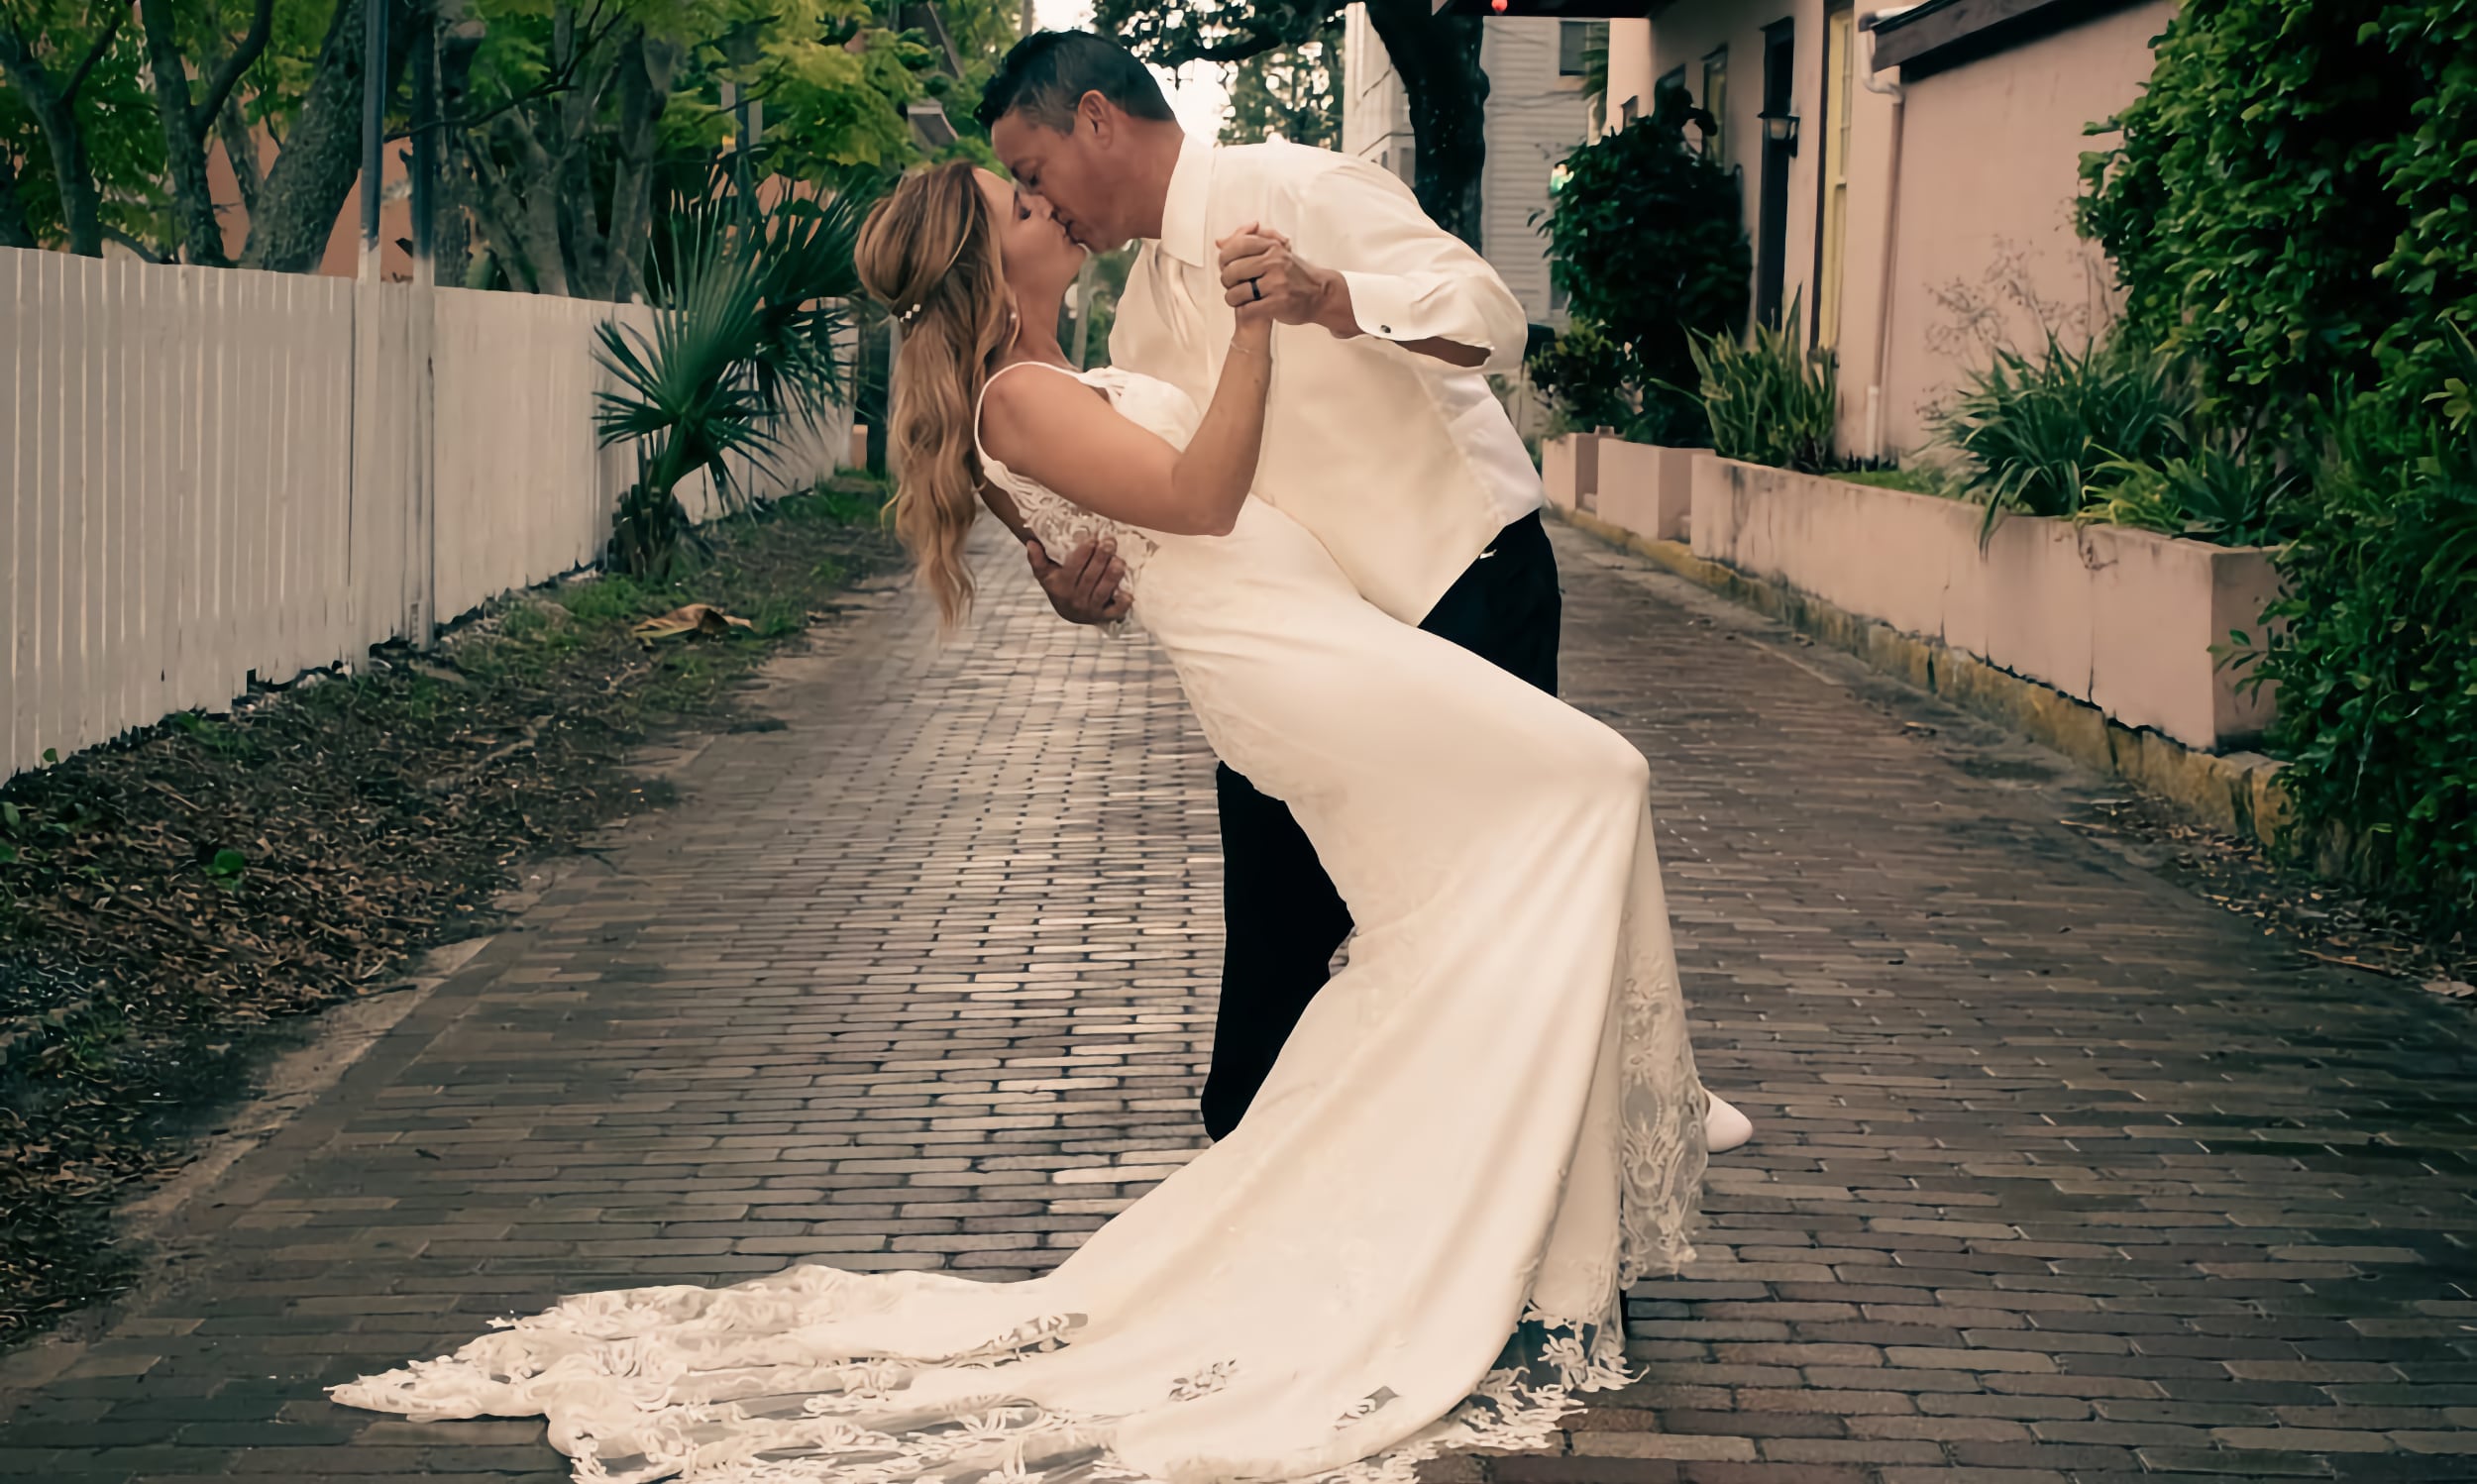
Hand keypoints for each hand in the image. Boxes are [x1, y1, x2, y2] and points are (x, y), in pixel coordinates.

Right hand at [1026, 535, 1130, 625]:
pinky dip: (1122, 605)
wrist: (1069, 613)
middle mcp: (1075, 599)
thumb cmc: (1059, 586)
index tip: (1092, 539)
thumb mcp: (1046, 574)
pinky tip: (1129, 594)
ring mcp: (1090, 609)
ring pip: (1102, 592)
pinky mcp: (1104, 617)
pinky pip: (1114, 612)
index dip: (1083, 554)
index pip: (1072, 569)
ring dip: (1112, 577)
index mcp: (1060, 587)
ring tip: (1120, 561)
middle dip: (1101, 559)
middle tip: (1110, 542)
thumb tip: (1031, 543)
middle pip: (1090, 578)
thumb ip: (1038, 559)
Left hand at [1219, 225, 1334, 331]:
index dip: (1225, 257)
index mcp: (1273, 247)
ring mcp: (1277, 283)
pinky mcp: (1278, 303)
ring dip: (1232, 298)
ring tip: (1238, 298)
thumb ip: (1248, 242)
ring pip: (1237, 291)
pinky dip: (1244, 310)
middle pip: (1233, 269)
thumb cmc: (1293, 273)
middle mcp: (1275, 262)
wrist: (1320, 294)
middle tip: (1231, 284)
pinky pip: (1248, 308)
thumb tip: (1219, 242)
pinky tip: (1249, 308)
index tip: (1227, 265)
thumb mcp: (1276, 250)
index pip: (1238, 245)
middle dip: (1226, 279)